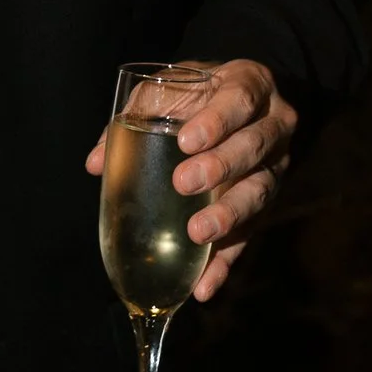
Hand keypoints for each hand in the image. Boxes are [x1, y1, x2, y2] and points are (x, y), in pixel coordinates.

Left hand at [84, 56, 292, 299]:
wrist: (234, 98)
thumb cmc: (196, 92)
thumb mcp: (168, 88)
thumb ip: (136, 115)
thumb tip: (96, 164)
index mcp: (250, 86)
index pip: (240, 101)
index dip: (218, 121)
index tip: (187, 140)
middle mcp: (273, 125)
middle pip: (254, 147)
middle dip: (221, 167)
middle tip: (183, 183)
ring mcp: (274, 166)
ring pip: (260, 191)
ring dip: (229, 216)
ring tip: (197, 234)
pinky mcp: (264, 204)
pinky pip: (250, 234)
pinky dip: (226, 262)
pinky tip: (203, 286)